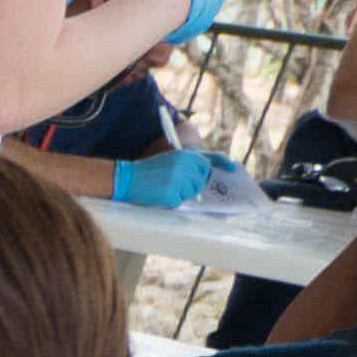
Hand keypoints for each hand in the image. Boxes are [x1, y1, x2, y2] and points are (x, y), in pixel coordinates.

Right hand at [108, 145, 226, 210]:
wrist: (127, 178)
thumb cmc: (146, 170)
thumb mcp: (170, 160)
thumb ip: (188, 165)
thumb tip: (205, 175)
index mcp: (185, 156)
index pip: (205, 165)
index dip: (207, 172)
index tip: (230, 171)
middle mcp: (185, 166)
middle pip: (200, 181)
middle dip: (191, 185)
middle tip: (174, 184)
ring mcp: (179, 181)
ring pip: (191, 193)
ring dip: (180, 194)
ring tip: (164, 187)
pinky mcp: (172, 194)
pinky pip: (179, 201)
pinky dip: (170, 201)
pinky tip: (159, 194)